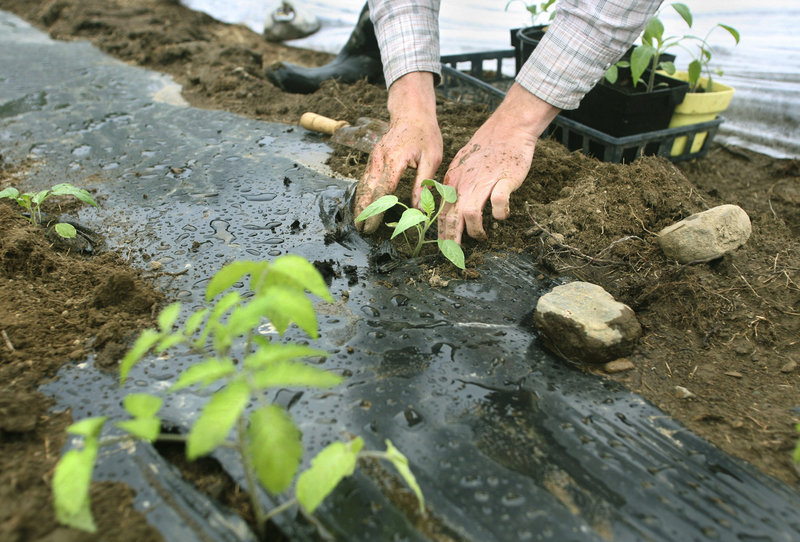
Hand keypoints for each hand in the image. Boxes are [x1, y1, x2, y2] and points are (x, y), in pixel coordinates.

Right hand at [354, 72, 442, 232]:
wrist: (411, 112)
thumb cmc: (425, 134)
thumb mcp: (431, 158)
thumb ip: (423, 183)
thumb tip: (419, 207)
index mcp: (394, 161)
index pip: (382, 191)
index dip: (375, 211)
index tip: (372, 226)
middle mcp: (379, 160)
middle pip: (366, 190)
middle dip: (362, 211)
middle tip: (361, 230)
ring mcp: (373, 158)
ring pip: (362, 185)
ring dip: (360, 204)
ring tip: (359, 223)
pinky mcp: (373, 158)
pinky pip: (364, 179)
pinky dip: (362, 193)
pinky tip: (362, 205)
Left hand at [438, 83, 559, 243]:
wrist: (507, 129)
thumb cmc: (485, 150)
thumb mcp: (462, 167)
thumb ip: (455, 187)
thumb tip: (449, 209)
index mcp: (453, 182)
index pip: (441, 212)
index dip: (441, 233)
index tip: (444, 249)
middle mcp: (465, 184)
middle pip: (452, 216)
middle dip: (451, 239)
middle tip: (455, 256)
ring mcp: (484, 181)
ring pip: (470, 212)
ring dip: (474, 230)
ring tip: (481, 236)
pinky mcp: (504, 179)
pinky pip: (498, 201)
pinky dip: (499, 213)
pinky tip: (501, 217)